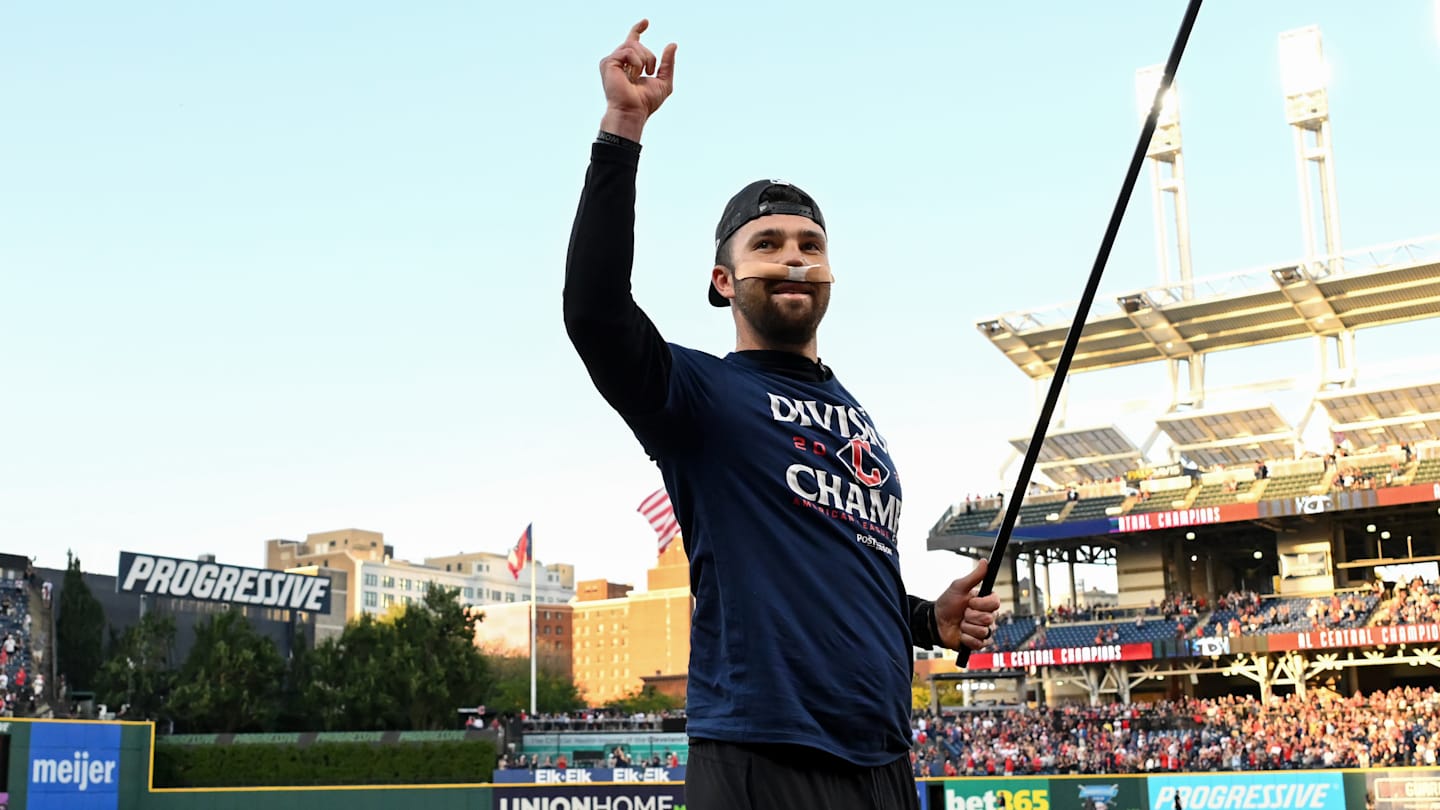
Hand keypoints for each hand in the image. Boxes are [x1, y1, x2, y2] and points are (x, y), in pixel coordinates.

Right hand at [599, 19, 676, 140]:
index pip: (633, 41)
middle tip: (648, 73)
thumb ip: (668, 63)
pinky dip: (636, 63)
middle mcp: (619, 61)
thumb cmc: (646, 102)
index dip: (638, 29)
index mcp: (629, 64)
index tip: (646, 21)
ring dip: (644, 60)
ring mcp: (611, 61)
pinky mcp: (608, 62)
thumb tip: (672, 44)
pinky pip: (628, 51)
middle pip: (637, 42)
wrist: (633, 111)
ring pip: (633, 45)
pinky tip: (632, 76)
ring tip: (638, 76)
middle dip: (649, 57)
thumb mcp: (664, 81)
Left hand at [934, 560, 1001, 650]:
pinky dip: (965, 638)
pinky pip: (978, 643)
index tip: (970, 602)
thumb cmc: (947, 603)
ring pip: (982, 631)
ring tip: (960, 623)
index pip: (996, 603)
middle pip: (988, 618)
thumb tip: (985, 562)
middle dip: (970, 616)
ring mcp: (984, 631)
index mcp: (986, 603)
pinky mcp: (978, 643)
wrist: (935, 622)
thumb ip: (974, 576)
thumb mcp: (959, 587)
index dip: (982, 603)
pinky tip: (960, 634)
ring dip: (966, 627)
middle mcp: (988, 617)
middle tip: (963, 613)